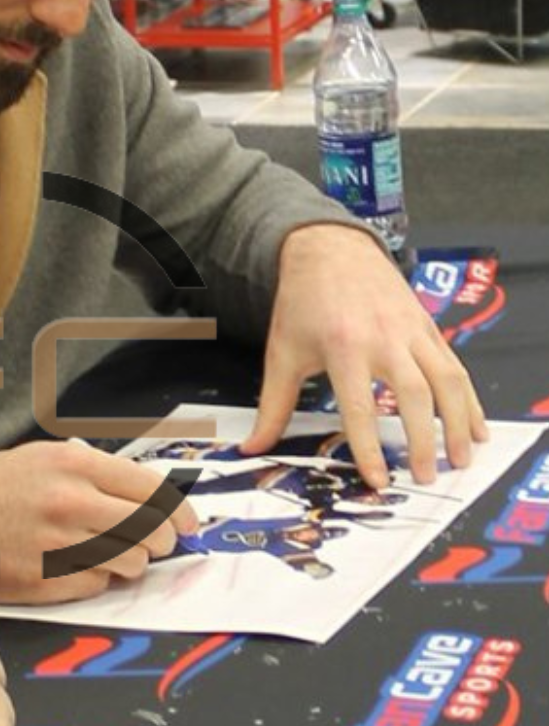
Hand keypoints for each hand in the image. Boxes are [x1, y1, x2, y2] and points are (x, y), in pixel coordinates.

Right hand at [0, 440, 197, 603]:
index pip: (149, 489)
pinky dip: (97, 579)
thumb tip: (145, 495)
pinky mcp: (43, 582)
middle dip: (161, 541)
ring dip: (130, 562)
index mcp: (72, 464)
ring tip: (113, 553)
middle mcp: (69, 502)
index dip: (178, 510)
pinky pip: (96, 586)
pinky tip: (78, 565)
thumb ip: (92, 472)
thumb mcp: (40, 458)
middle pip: (149, 531)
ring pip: (129, 563)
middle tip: (158, 544)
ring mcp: (56, 545)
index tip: (188, 523)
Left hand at [242, 224, 487, 486]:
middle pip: (413, 394)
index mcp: (342, 346)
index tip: (378, 480)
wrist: (328, 248)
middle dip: (423, 439)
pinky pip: (455, 366)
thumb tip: (252, 446)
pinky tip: (476, 426)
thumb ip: (273, 405)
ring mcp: (411, 329)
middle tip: (424, 477)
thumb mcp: (282, 351)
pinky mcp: (427, 325)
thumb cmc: (302, 302)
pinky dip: (470, 399)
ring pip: (446, 380)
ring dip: (458, 422)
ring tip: (459, 459)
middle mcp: (382, 337)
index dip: (369, 446)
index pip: (360, 405)